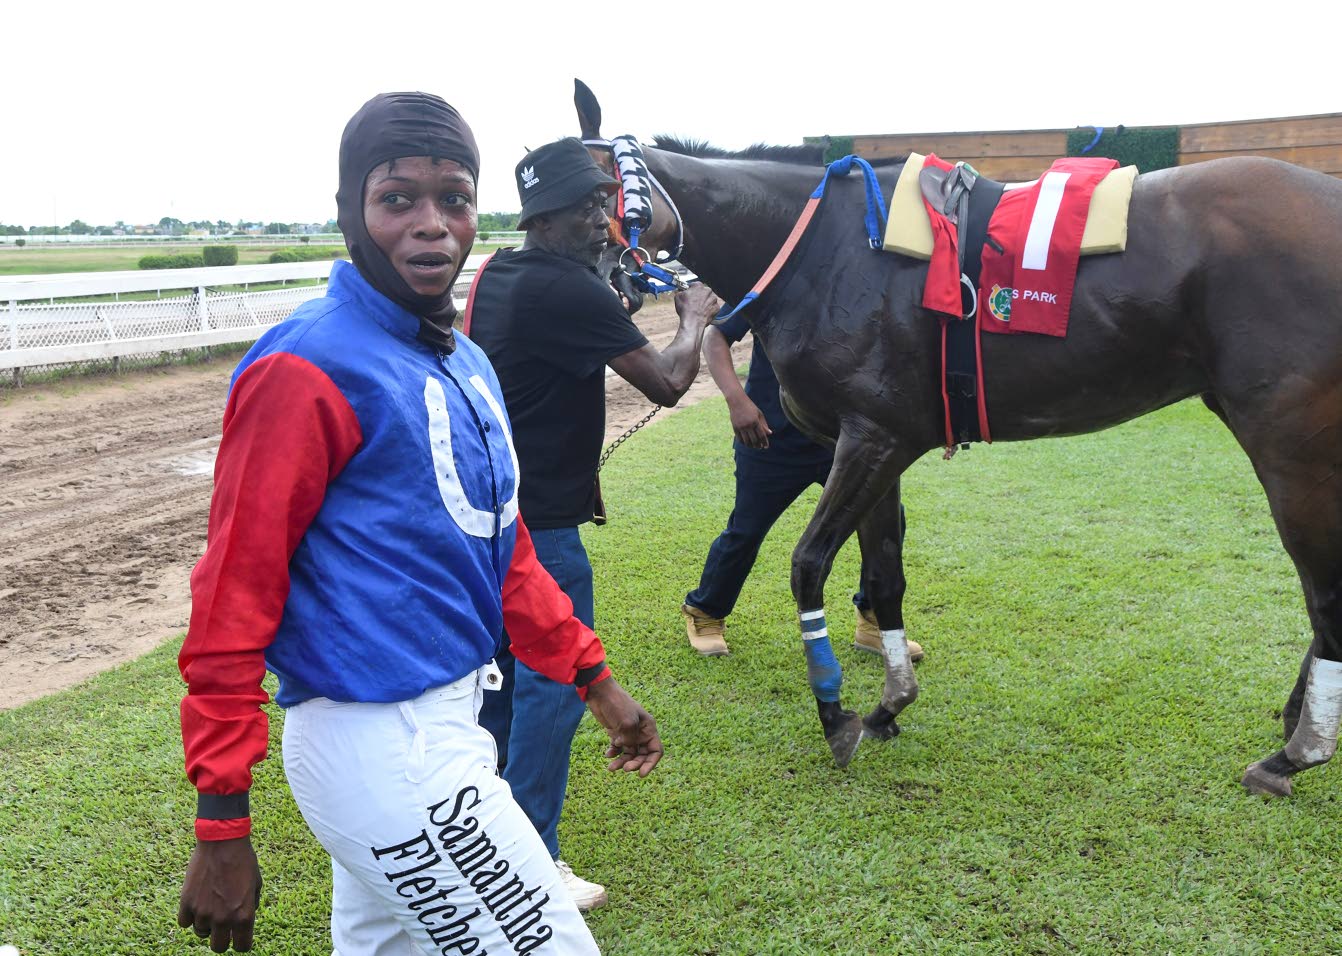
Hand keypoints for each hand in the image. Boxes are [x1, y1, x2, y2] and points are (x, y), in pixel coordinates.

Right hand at [178, 837, 262, 951]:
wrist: (223, 842)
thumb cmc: (243, 860)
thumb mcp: (256, 884)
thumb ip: (250, 905)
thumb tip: (243, 919)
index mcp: (244, 915)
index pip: (242, 947)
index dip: (241, 942)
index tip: (239, 936)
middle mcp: (223, 919)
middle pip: (218, 947)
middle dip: (222, 938)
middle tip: (222, 926)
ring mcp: (203, 912)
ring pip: (201, 934)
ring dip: (206, 925)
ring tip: (210, 907)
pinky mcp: (187, 903)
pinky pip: (185, 923)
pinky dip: (190, 916)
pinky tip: (197, 903)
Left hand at [583, 676, 663, 776]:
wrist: (600, 693)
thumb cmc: (617, 704)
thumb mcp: (627, 721)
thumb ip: (630, 739)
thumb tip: (626, 749)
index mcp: (648, 728)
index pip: (656, 750)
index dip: (651, 764)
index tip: (641, 774)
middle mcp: (640, 732)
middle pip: (642, 755)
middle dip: (634, 764)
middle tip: (625, 769)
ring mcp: (628, 734)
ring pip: (629, 754)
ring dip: (622, 762)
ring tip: (611, 768)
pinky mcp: (617, 734)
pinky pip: (618, 749)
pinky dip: (613, 754)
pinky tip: (607, 755)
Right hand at [673, 284, 723, 328]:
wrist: (693, 321)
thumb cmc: (685, 309)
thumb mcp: (678, 297)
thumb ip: (681, 292)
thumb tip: (681, 292)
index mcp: (698, 286)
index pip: (695, 285)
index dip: (692, 290)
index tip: (690, 293)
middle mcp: (708, 290)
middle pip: (704, 292)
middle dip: (700, 296)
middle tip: (694, 302)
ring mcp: (713, 299)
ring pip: (710, 299)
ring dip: (705, 302)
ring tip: (699, 309)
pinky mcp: (716, 308)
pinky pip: (713, 307)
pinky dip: (709, 310)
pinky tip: (704, 313)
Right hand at [728, 398, 771, 448]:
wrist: (736, 401)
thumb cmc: (750, 406)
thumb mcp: (759, 414)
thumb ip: (764, 424)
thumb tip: (769, 433)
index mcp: (755, 421)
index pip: (761, 435)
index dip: (765, 442)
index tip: (766, 446)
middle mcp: (748, 425)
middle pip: (754, 440)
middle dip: (758, 445)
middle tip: (760, 447)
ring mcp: (741, 427)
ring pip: (747, 441)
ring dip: (751, 446)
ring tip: (754, 446)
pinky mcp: (735, 428)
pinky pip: (740, 439)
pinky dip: (744, 443)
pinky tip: (747, 443)